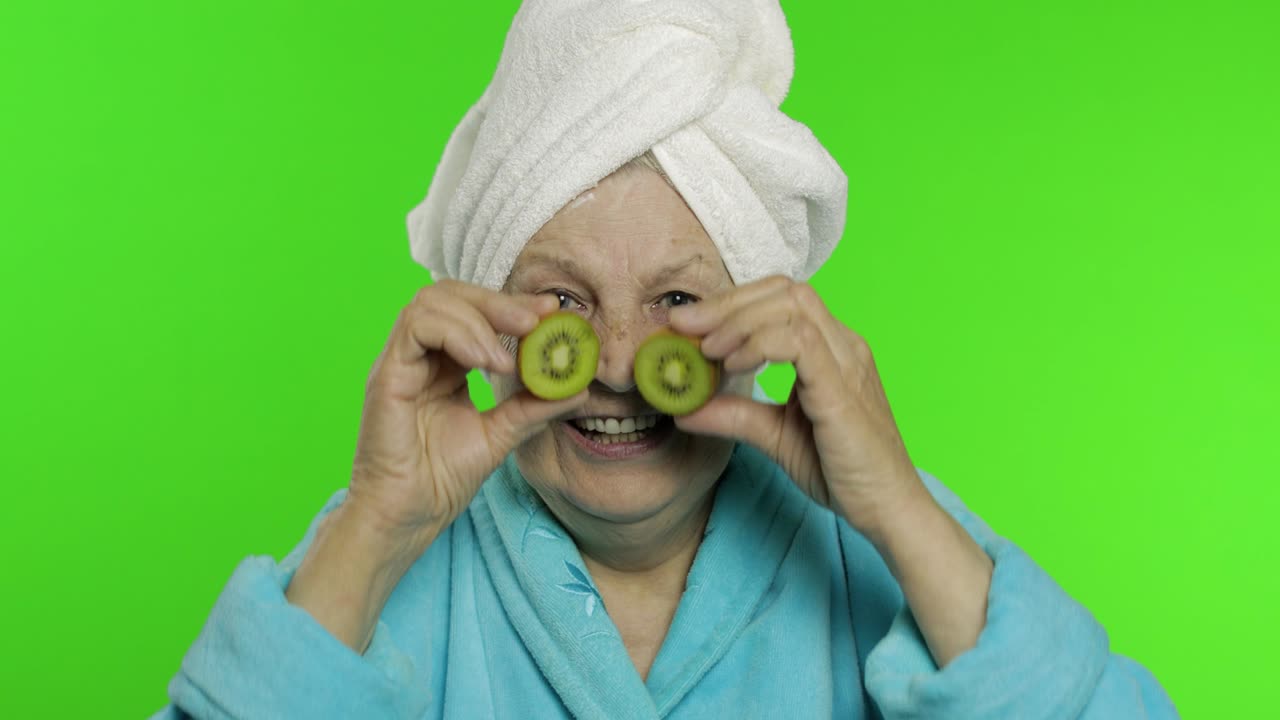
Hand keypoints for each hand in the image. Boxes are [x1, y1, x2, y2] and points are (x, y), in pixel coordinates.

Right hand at [348, 280, 587, 546]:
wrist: (408, 517)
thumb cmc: (441, 479)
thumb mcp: (501, 434)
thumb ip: (533, 407)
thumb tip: (578, 387)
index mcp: (443, 364)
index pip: (474, 312)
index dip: (513, 305)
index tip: (553, 311)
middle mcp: (419, 356)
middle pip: (453, 295)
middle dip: (501, 302)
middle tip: (539, 319)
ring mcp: (399, 362)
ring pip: (431, 302)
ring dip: (480, 319)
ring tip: (509, 359)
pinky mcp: (387, 376)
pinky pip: (416, 328)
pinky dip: (457, 334)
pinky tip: (485, 363)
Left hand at [669, 275, 927, 538]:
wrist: (886, 509)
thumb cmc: (841, 470)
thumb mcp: (774, 436)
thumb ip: (734, 415)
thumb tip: (684, 408)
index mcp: (832, 349)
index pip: (782, 298)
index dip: (732, 302)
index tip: (688, 325)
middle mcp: (844, 345)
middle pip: (784, 290)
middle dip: (728, 302)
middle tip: (684, 326)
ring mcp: (848, 362)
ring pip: (791, 306)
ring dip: (739, 320)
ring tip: (707, 350)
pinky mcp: (842, 388)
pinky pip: (799, 342)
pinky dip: (758, 345)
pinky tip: (734, 366)